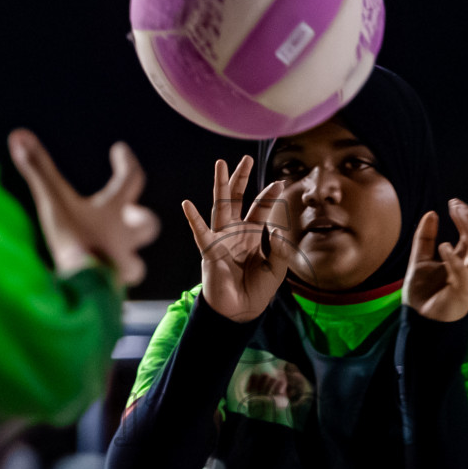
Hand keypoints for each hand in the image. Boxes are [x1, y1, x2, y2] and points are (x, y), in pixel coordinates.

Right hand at [8, 129, 160, 285]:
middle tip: (130, 212)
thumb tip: (18, 134)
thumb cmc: (75, 241)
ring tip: (116, 252)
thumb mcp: (53, 202)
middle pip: (148, 225)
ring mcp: (122, 265)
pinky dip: (111, 279)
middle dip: (140, 218)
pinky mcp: (113, 289)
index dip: (127, 162)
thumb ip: (38, 169)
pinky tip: (99, 282)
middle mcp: (124, 237)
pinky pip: (118, 283)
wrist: (86, 289)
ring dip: (130, 253)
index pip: (132, 179)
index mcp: (114, 212)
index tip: (120, 150)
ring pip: (136, 261)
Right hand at [181, 156, 293, 322]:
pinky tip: (187, 204)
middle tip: (245, 158)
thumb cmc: (258, 290)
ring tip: (220, 164)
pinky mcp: (210, 250)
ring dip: (220, 186)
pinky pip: (201, 232)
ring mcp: (222, 238)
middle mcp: (236, 231)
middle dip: (241, 178)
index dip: (269, 195)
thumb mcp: (276, 269)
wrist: (240, 310)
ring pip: (221, 206)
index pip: (261, 208)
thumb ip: (280, 250)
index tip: (280, 182)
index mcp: (254, 234)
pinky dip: (194, 219)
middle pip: (238, 198)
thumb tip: (279, 230)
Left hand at [402, 199, 467, 321]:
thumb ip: (425, 238)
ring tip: (455, 214)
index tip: (453, 202)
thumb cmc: (423, 292)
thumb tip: (431, 213)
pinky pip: (464, 270)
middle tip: (456, 205)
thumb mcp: (420, 259)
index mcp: (467, 258)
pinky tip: (442, 246)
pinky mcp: (464, 291)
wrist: (418, 320)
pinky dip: (454, 256)